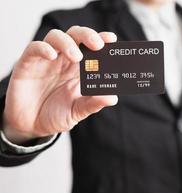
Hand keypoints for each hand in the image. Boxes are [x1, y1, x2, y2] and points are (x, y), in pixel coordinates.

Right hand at [3, 26, 117, 143]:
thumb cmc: (57, 115)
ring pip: (56, 37)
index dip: (101, 39)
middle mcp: (64, 60)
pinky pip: (34, 48)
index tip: (111, 39)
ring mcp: (46, 60)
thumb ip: (93, 103)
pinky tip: (51, 55)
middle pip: (76, 35)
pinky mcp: (27, 64)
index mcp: (80, 68)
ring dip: (68, 42)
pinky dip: (43, 48)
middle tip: (97, 45)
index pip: (91, 47)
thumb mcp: (78, 111)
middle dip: (87, 35)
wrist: (31, 126)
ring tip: (77, 57)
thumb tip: (113, 98)